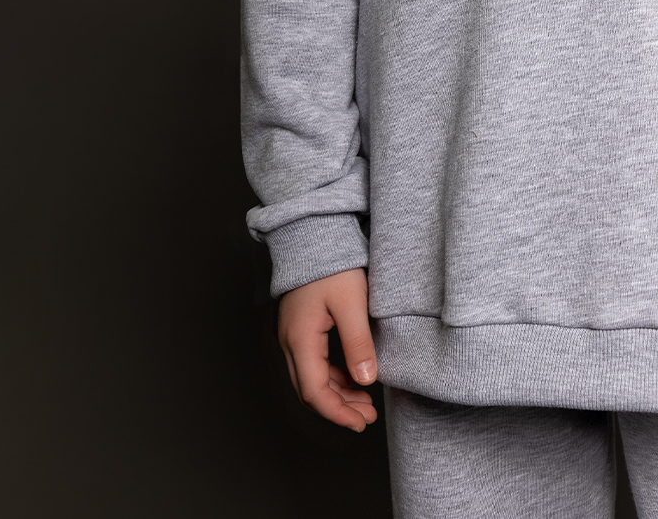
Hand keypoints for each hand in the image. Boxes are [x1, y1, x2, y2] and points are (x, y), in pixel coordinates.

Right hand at [277, 267, 379, 430]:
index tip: (360, 423)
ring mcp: (294, 335)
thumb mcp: (352, 303)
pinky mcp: (301, 327)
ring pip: (312, 377)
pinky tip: (354, 377)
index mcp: (300, 340)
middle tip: (367, 418)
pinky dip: (334, 375)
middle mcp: (290, 342)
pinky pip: (314, 361)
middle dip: (339, 407)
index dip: (337, 412)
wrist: (315, 234)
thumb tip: (367, 381)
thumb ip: (358, 343)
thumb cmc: (333, 264)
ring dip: (337, 392)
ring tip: (365, 402)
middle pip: (311, 389)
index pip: (314, 392)